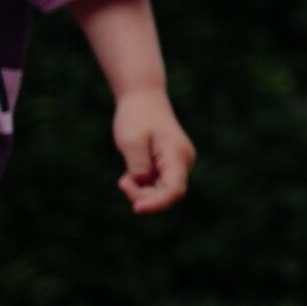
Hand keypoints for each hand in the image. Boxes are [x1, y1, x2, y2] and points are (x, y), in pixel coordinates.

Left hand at [113, 87, 196, 213]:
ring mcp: (179, 163)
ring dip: (142, 191)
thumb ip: (138, 166)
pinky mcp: (171, 164)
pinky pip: (159, 184)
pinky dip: (143, 185)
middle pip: (168, 193)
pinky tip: (130, 175)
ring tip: (124, 176)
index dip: (157, 204)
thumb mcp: (131, 141)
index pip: (174, 190)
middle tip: (122, 182)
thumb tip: (142, 184)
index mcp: (177, 154)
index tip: (135, 208)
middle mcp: (183, 161)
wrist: (143, 97)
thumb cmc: (136, 116)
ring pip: (163, 191)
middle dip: (144, 196)